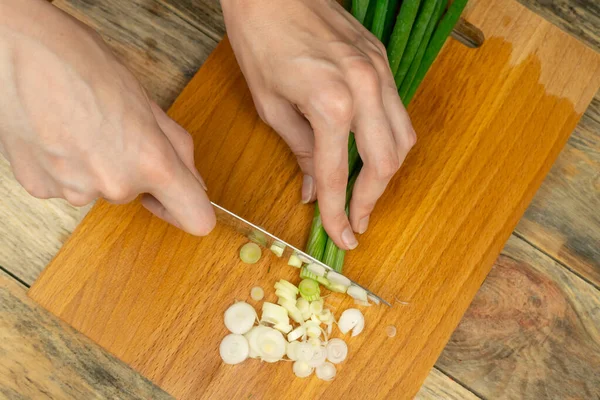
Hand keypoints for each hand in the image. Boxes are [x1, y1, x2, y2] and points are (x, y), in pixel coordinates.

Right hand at [0, 0, 214, 235]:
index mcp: (151, 162)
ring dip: (100, 165)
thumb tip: (192, 179)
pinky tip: (59, 135)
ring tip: (82, 127)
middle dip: (137, 168)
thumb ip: (176, 147)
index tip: (185, 198)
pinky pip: (69, 184)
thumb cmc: (82, 63)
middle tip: (117, 130)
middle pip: (141, 194)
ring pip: (103, 188)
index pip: (196, 218)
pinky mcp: (42, 189)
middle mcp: (115, 186)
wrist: (17, 49)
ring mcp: (75, 191)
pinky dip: (69, 165)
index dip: (195, 208)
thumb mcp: (147, 103)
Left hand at [222, 0, 415, 249]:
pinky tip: (372, 152)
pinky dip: (390, 140)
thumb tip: (313, 188)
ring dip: (388, 172)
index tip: (341, 236)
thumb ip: (299, 150)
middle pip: (385, 162)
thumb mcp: (270, 105)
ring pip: (404, 138)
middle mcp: (365, 88)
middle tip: (356, 220)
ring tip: (366, 192)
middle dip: (371, 199)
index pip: (337, 174)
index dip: (338, 212)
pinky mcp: (383, 61)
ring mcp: (380, 72)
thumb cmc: (260, 40)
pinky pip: (399, 112)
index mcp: (331, 102)